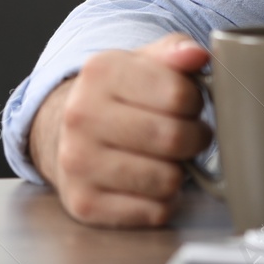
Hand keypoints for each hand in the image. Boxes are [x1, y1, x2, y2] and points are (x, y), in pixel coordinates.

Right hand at [29, 33, 212, 227]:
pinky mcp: (83, 204)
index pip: (179, 95)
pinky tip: (152, 182)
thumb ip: (177, 51)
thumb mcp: (147, 61)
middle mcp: (81, 116)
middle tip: (188, 134)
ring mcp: (77, 163)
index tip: (188, 104)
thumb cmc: (123, 96)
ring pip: (167, 179)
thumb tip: (196, 55)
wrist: (67, 134)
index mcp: (101, 72)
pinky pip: (154, 212)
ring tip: (168, 157)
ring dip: (180, 171)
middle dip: (195, 138)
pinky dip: (165, 201)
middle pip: (174, 138)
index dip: (195, 102)